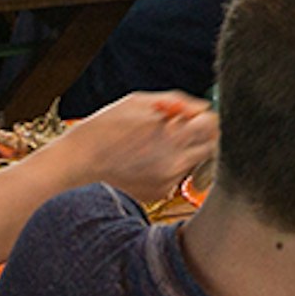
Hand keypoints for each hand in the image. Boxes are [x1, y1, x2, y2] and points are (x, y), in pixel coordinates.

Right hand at [62, 90, 216, 203]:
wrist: (81, 158)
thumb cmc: (109, 124)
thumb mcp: (141, 101)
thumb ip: (177, 102)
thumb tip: (202, 107)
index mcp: (173, 136)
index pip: (213, 126)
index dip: (204, 117)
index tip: (192, 116)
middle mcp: (175, 163)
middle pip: (210, 146)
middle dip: (199, 135)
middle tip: (178, 128)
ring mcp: (168, 182)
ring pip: (194, 163)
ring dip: (185, 152)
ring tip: (155, 144)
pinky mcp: (160, 194)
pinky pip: (177, 177)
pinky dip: (170, 167)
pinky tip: (148, 160)